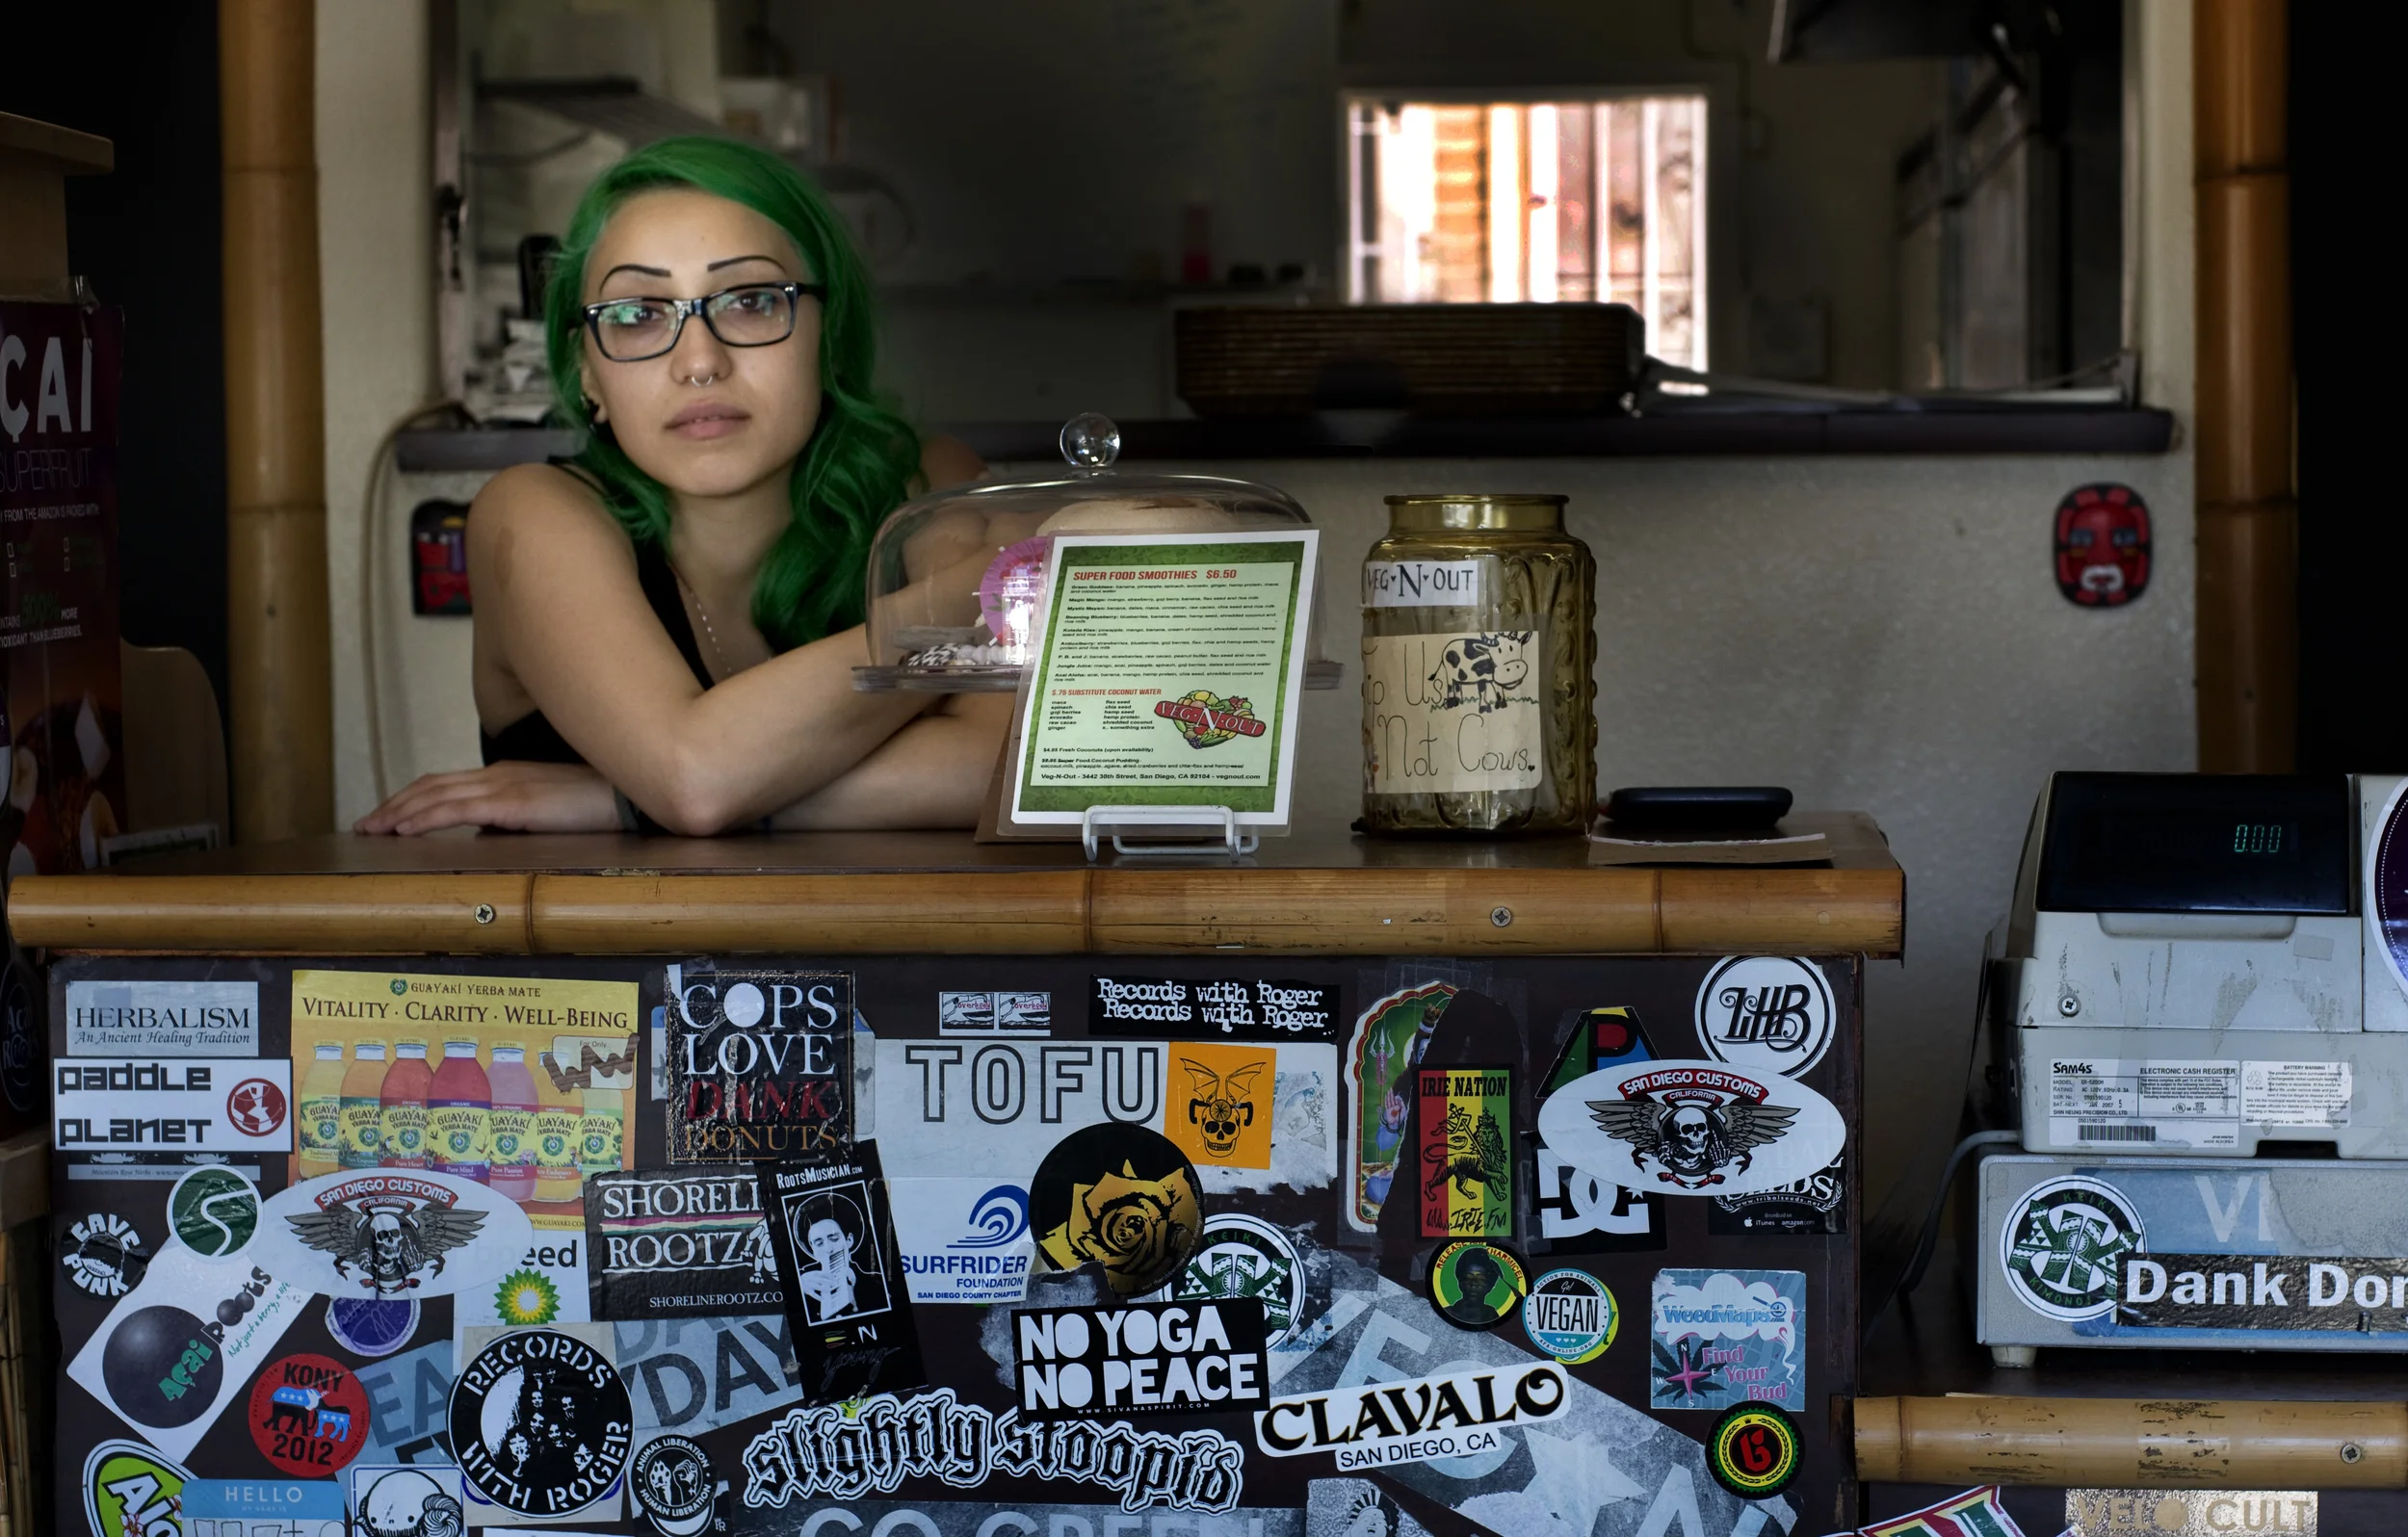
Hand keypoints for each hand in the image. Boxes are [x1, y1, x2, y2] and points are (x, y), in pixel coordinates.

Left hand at [355, 761, 619, 835]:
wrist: (632, 796)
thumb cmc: (599, 806)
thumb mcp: (548, 812)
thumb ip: (516, 819)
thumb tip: (489, 837)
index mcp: (506, 775)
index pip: (446, 783)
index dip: (411, 798)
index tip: (387, 815)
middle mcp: (498, 775)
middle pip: (431, 786)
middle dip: (393, 804)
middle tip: (365, 825)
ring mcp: (504, 786)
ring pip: (435, 796)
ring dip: (398, 812)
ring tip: (372, 829)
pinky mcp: (513, 803)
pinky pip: (456, 810)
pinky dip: (424, 818)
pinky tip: (404, 830)